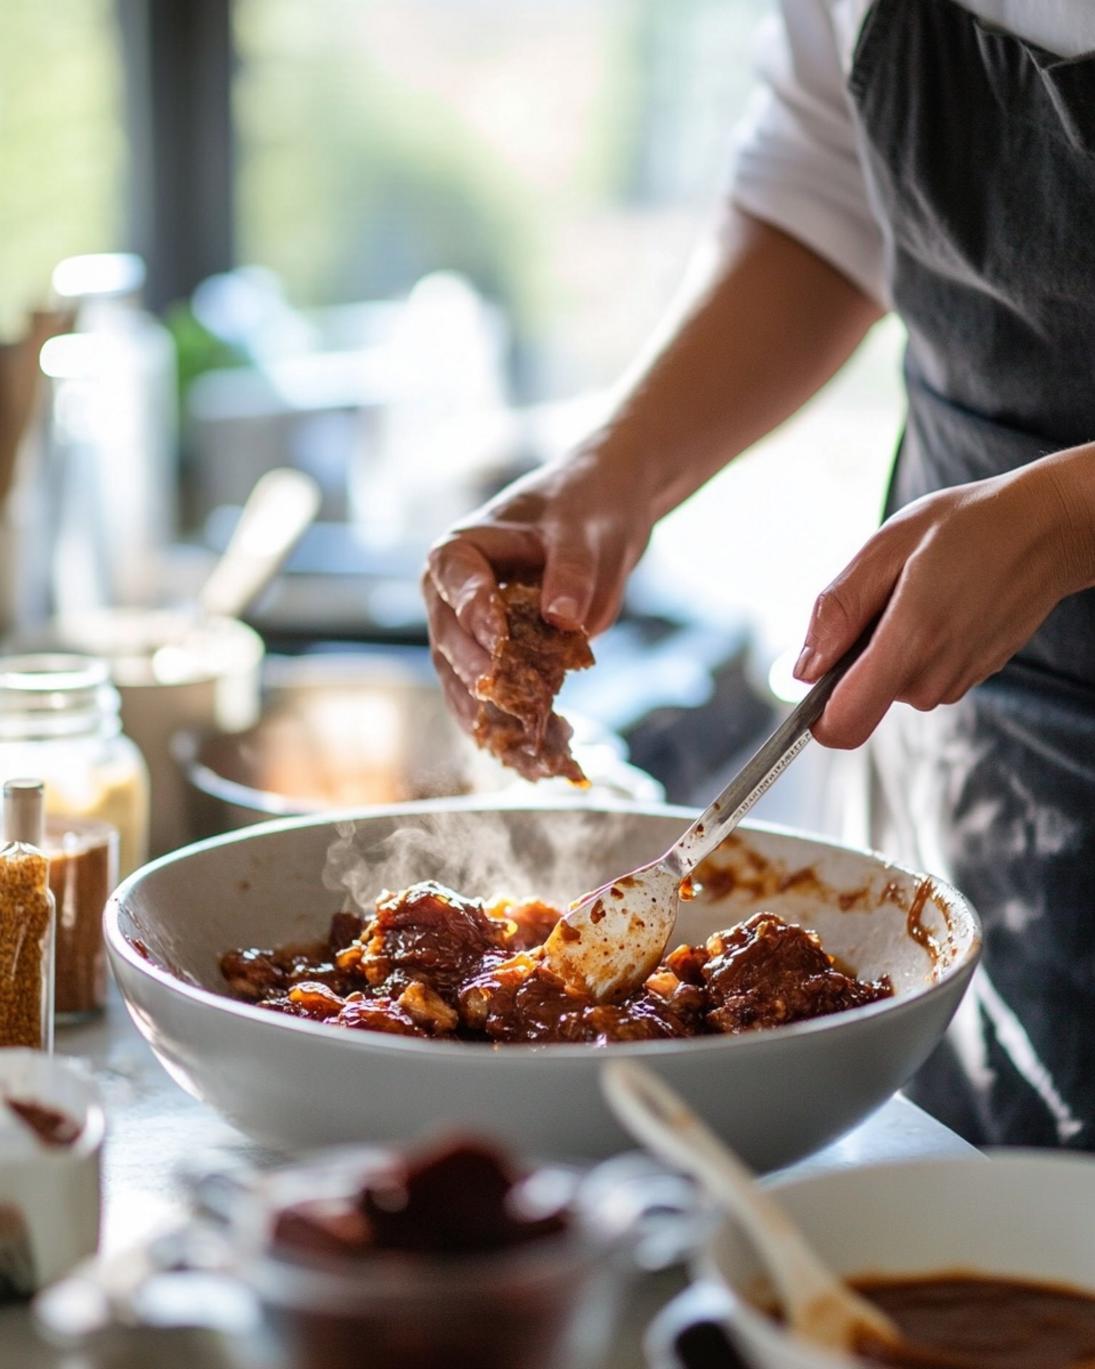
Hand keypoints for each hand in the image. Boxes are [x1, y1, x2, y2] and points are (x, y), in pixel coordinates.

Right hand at [423, 450, 654, 733]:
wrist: (597, 524)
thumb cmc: (582, 512)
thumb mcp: (583, 533)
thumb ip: (571, 570)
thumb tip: (561, 615)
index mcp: (461, 551)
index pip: (455, 578)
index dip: (473, 609)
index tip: (496, 638)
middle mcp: (451, 597)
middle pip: (451, 639)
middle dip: (477, 671)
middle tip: (504, 697)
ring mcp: (467, 635)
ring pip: (462, 681)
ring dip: (488, 713)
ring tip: (517, 744)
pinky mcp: (491, 664)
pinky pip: (487, 702)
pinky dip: (507, 729)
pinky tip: (527, 759)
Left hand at [794, 449, 1094, 748]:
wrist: (1048, 529)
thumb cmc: (967, 527)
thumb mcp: (886, 547)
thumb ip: (838, 610)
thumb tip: (804, 668)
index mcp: (910, 644)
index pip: (843, 725)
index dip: (814, 714)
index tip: (811, 679)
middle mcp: (935, 678)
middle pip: (862, 695)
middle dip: (857, 651)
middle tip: (888, 594)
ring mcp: (958, 682)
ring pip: (891, 683)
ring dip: (889, 644)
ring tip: (921, 591)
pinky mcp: (971, 677)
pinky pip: (920, 673)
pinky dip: (917, 644)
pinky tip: (943, 602)